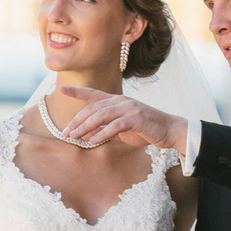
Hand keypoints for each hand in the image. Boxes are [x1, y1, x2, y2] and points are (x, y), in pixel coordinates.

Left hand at [54, 85, 188, 151]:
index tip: (61, 89)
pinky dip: (102, 133)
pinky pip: (115, 126)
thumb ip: (105, 129)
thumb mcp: (122, 130)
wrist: (170, 131)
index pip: (93, 95)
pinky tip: (93, 141)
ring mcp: (129, 108)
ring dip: (85, 127)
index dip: (77, 92)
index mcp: (117, 101)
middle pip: (93, 108)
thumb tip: (87, 135)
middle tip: (65, 132)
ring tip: (74, 137)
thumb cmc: (146, 130)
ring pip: (101, 115)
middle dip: (77, 120)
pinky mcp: (137, 118)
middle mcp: (121, 101)